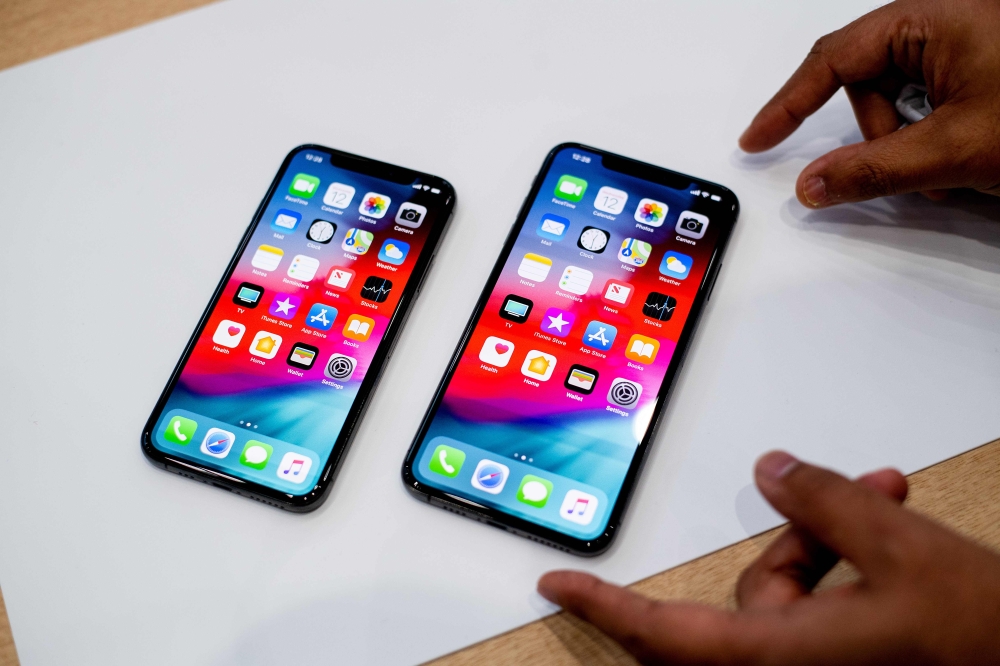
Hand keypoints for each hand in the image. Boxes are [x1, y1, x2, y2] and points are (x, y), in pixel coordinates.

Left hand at [538, 451, 999, 664]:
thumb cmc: (981, 643)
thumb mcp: (904, 551)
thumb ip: (827, 502)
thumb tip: (774, 470)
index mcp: (777, 661)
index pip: (660, 634)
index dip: (601, 604)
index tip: (558, 582)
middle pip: (748, 596)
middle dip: (798, 538)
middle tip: (846, 496)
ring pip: (789, 600)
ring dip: (832, 545)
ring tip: (887, 501)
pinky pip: (818, 617)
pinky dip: (846, 576)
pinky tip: (889, 537)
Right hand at [739, 0, 999, 206]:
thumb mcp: (956, 147)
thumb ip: (876, 170)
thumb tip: (813, 184)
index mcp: (930, 17)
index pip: (832, 59)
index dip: (788, 104)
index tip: (757, 138)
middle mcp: (941, 25)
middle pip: (864, 88)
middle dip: (879, 137)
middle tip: (914, 167)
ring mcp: (960, 49)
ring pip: (893, 106)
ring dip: (908, 148)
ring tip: (952, 169)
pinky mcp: (974, 75)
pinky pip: (923, 111)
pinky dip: (930, 144)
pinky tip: (960, 159)